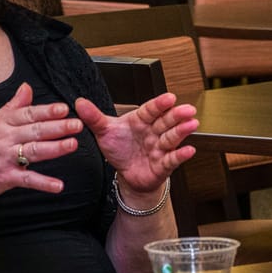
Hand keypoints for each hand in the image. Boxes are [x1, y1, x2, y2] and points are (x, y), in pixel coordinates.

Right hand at [0, 83, 83, 202]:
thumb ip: (11, 107)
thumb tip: (27, 88)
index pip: (27, 114)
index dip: (46, 111)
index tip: (64, 108)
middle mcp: (3, 139)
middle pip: (34, 131)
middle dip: (58, 127)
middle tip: (77, 124)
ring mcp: (4, 158)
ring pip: (33, 151)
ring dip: (55, 149)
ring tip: (73, 145)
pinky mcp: (4, 177)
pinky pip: (27, 179)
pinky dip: (43, 183)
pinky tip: (58, 185)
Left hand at [75, 92, 197, 197]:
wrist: (127, 174)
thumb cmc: (120, 149)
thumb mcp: (104, 132)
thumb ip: (94, 118)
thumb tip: (79, 103)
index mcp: (140, 121)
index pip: (150, 110)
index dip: (159, 104)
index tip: (169, 98)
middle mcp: (153, 132)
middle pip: (166, 122)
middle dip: (177, 115)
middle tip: (187, 109)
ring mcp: (159, 148)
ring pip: (172, 138)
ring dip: (182, 131)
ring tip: (191, 124)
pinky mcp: (163, 165)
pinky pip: (172, 159)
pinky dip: (181, 156)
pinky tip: (188, 150)